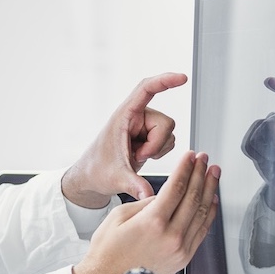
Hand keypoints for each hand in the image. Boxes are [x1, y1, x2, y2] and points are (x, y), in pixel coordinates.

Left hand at [63, 73, 186, 207]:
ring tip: (135, 158)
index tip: (182, 78)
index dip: (165, 81)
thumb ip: (133, 185)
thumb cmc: (97, 170)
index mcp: (123, 116)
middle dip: (157, 144)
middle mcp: (135, 117)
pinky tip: (141, 158)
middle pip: (166, 123)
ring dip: (157, 150)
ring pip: (169, 133)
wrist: (92, 177)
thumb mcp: (115, 178)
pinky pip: (168, 141)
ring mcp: (143, 127)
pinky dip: (159, 153)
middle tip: (137, 157)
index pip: (146, 89)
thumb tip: (147, 195)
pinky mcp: (149, 136)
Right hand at [72, 151, 219, 273]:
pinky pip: (202, 232)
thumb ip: (146, 203)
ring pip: (202, 214)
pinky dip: (209, 214)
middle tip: (204, 160)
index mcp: (153, 223)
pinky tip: (212, 201)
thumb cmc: (108, 251)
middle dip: (200, 174)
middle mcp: (171, 237)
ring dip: (210, 190)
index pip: (177, 187)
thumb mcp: (120, 216)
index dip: (186, 168)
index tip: (191, 157)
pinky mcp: (183, 259)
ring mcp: (180, 250)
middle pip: (193, 197)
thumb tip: (165, 195)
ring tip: (213, 174)